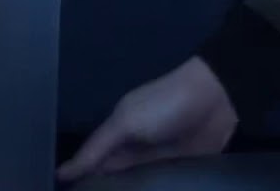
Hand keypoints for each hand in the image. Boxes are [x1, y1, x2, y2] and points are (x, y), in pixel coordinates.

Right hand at [56, 56, 237, 182]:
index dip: (80, 180)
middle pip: (114, 176)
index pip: (93, 162)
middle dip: (103, 190)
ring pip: (137, 184)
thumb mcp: (126, 123)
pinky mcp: (181, 168)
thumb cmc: (165, 106)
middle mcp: (136, 146)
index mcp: (119, 131)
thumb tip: (61, 174)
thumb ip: (97, 149)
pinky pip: (162, 186)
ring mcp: (159, 159)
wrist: (218, 98)